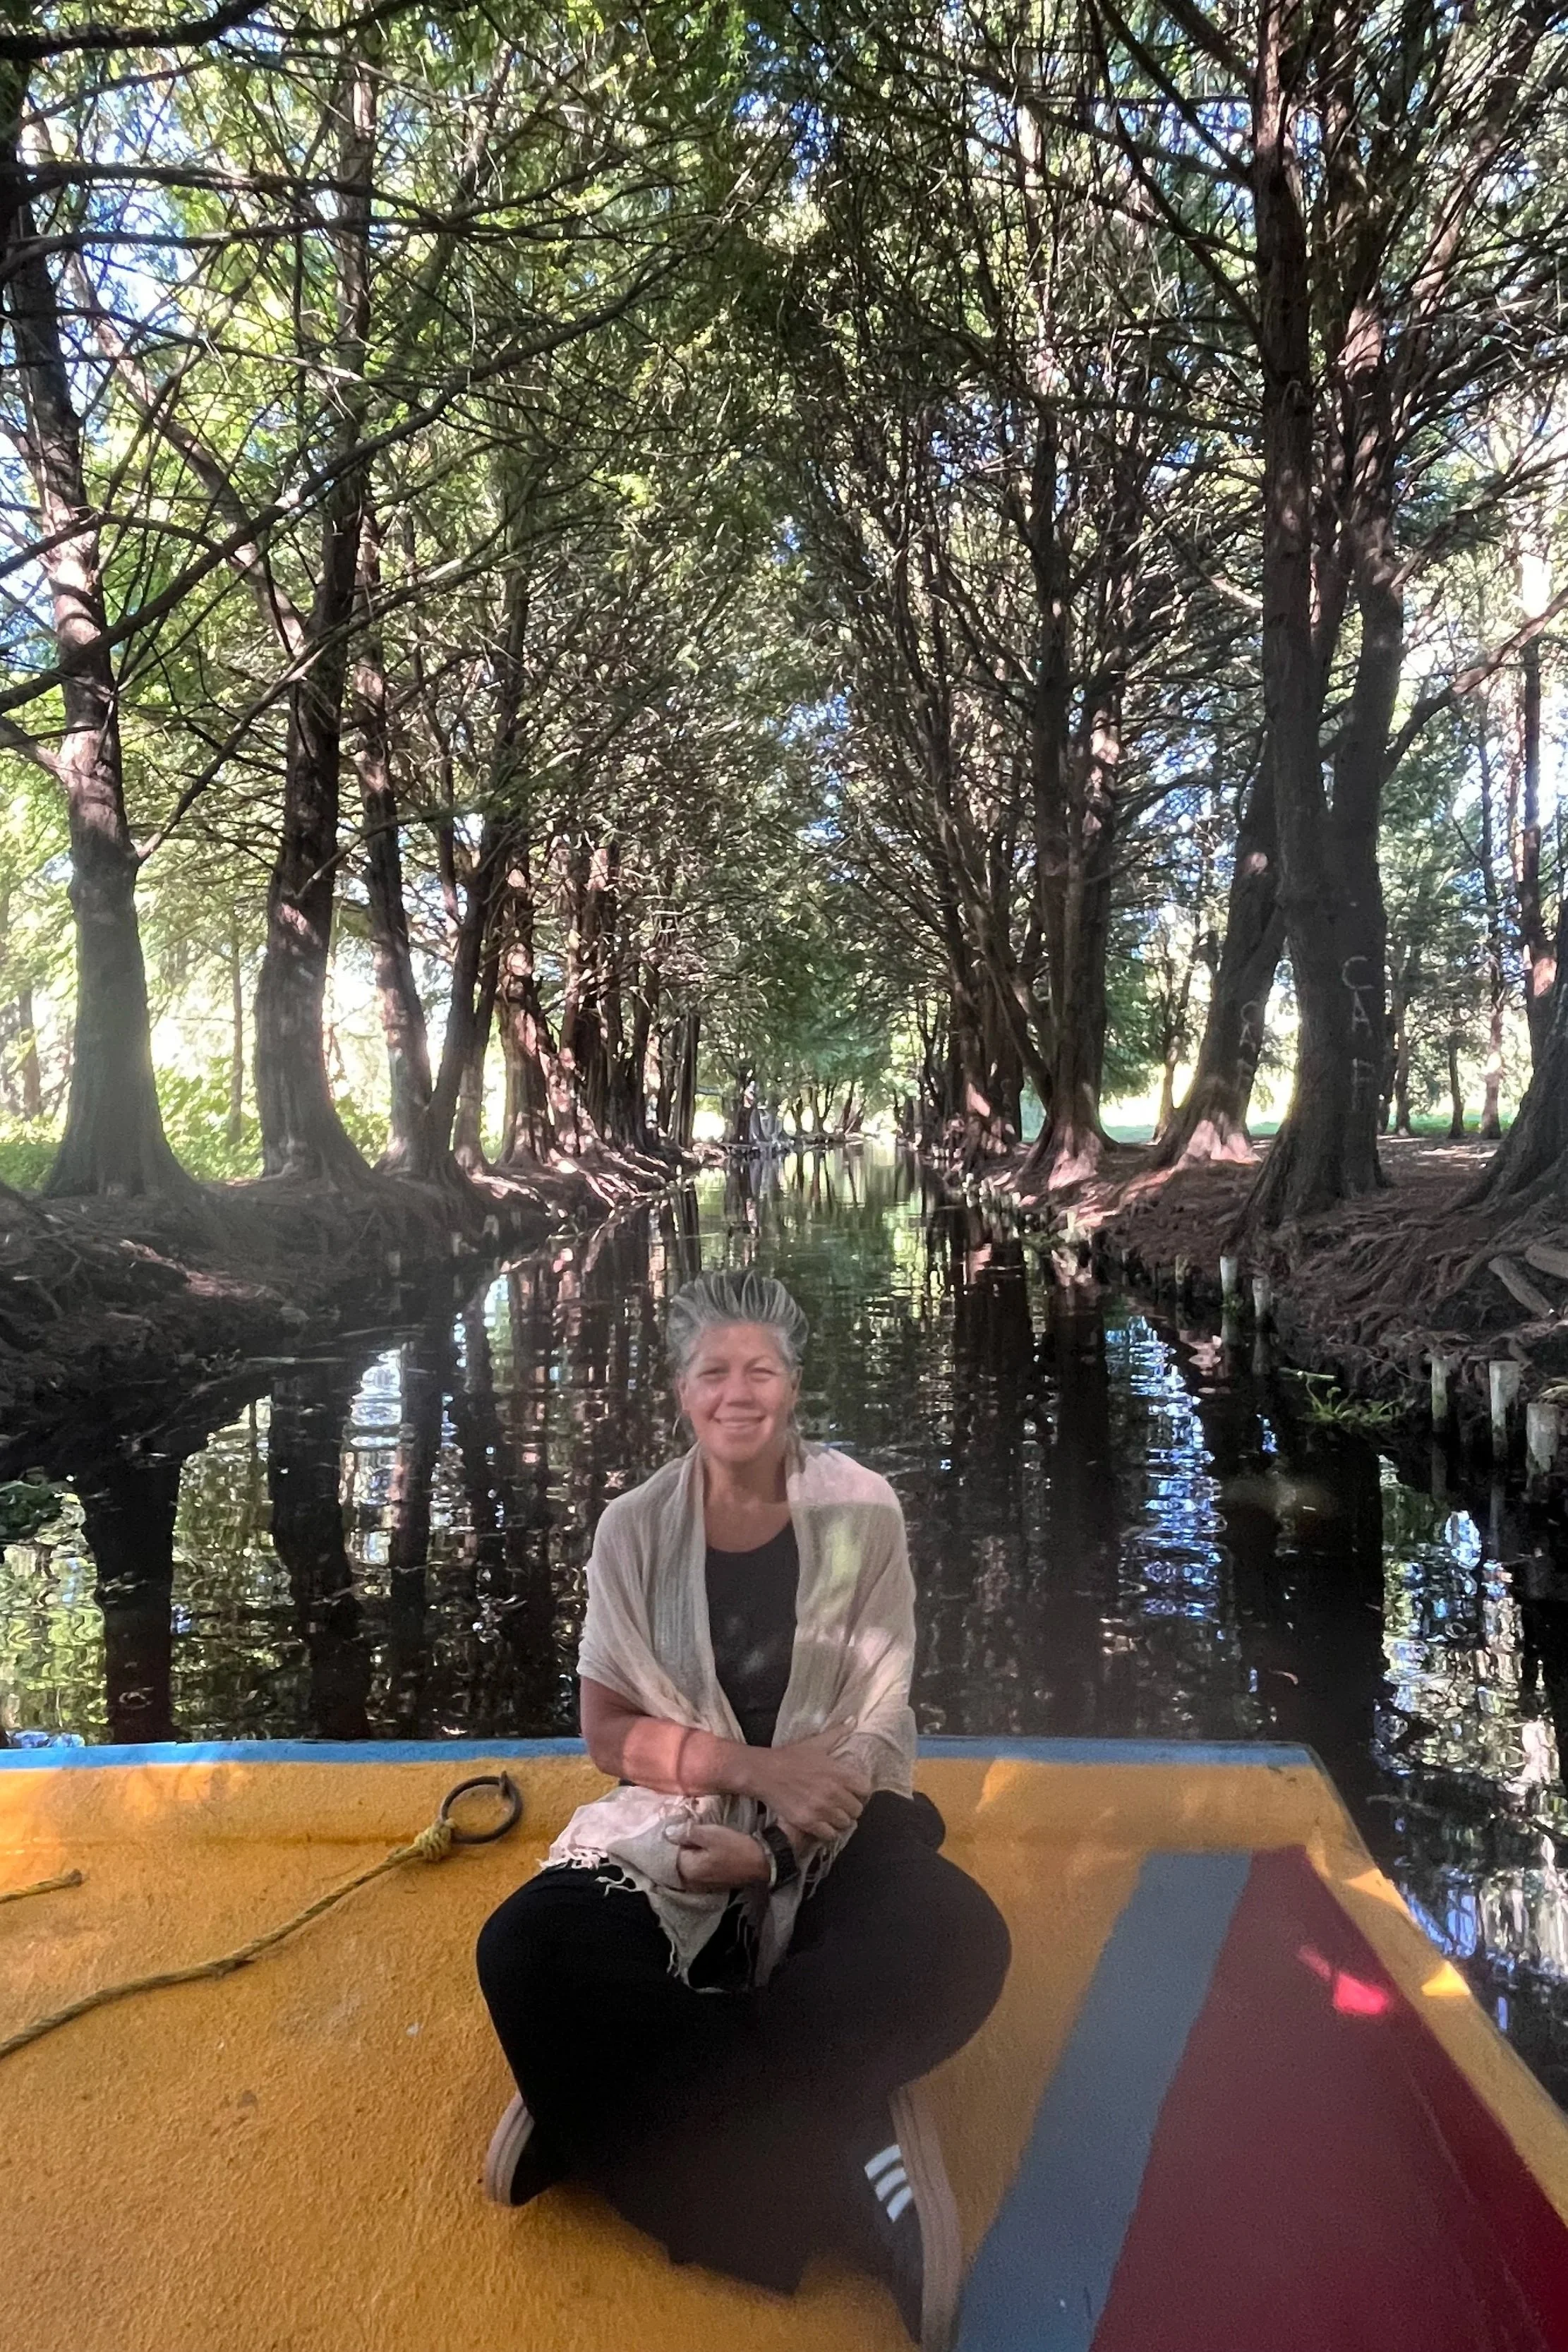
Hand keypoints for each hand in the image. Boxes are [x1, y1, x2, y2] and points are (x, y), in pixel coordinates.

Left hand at [672, 1822, 769, 1889]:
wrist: (761, 1863)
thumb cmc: (735, 1847)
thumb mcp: (710, 1834)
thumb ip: (687, 1833)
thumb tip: (667, 1832)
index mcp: (687, 1869)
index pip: (669, 1851)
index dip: (673, 1836)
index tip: (677, 1825)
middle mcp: (690, 1882)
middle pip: (677, 1860)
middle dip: (679, 1845)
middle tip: (687, 1828)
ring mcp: (701, 1885)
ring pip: (687, 1865)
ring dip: (689, 1852)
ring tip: (696, 1837)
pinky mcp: (711, 1884)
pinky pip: (697, 1870)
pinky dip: (697, 1860)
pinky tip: (704, 1850)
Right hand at [750, 1719, 869, 1841]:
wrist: (765, 1772)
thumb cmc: (791, 1757)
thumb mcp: (816, 1743)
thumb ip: (837, 1733)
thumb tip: (853, 1720)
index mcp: (839, 1773)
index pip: (866, 1789)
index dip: (861, 1792)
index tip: (854, 1792)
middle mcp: (833, 1792)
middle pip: (857, 1810)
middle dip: (850, 1808)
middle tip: (841, 1805)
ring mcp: (821, 1809)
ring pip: (845, 1824)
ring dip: (839, 1821)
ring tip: (832, 1816)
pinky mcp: (808, 1822)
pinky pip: (829, 1835)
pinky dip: (827, 1832)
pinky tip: (821, 1824)